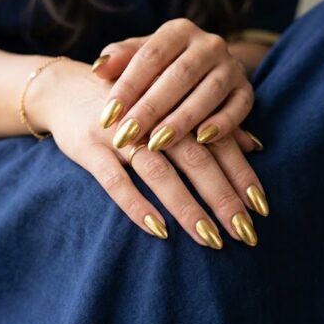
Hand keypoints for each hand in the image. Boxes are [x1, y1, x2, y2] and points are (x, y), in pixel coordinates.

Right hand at [31, 60, 267, 248]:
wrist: (63, 86)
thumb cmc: (127, 101)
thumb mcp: (169, 103)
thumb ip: (211, 123)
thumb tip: (256, 145)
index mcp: (176, 105)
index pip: (217, 142)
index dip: (240, 173)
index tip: (261, 206)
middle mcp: (152, 118)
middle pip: (194, 158)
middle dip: (221, 196)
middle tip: (244, 231)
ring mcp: (119, 133)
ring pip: (158, 172)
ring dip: (186, 206)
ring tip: (209, 238)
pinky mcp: (89, 147)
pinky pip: (114, 181)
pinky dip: (136, 205)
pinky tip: (158, 230)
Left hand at [91, 18, 253, 151]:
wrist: (206, 70)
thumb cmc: (160, 69)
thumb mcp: (138, 58)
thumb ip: (118, 60)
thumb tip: (98, 68)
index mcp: (178, 31)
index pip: (150, 56)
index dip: (127, 87)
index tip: (107, 117)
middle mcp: (209, 43)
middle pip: (180, 75)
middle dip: (151, 108)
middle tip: (126, 135)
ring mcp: (232, 66)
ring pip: (209, 91)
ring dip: (183, 119)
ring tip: (157, 143)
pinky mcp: (247, 90)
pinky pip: (239, 107)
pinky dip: (223, 124)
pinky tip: (202, 140)